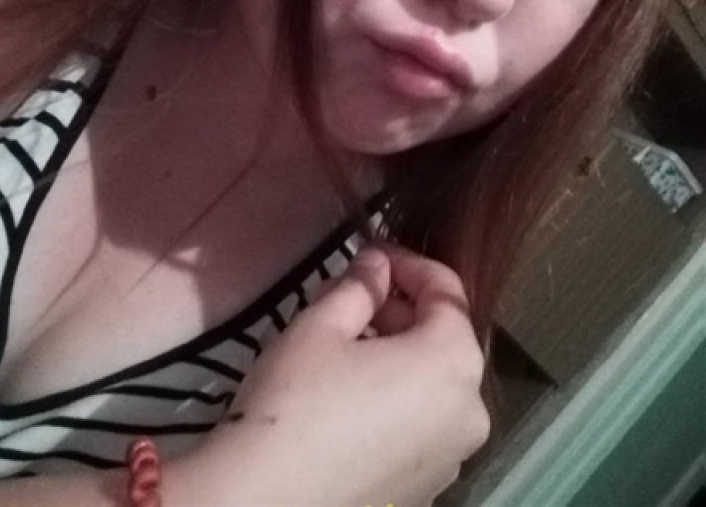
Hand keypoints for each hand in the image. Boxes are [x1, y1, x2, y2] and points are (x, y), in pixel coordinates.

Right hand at [187, 244, 489, 506]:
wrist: (266, 501)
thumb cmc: (297, 400)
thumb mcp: (321, 325)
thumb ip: (359, 286)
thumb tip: (376, 266)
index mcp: (454, 362)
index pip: (447, 290)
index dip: (408, 262)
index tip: (371, 253)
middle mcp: (470, 412)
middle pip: (443, 339)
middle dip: (400, 311)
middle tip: (350, 298)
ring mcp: (452, 459)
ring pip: (433, 385)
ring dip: (398, 355)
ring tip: (344, 347)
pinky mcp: (426, 491)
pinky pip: (421, 426)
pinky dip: (396, 400)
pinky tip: (348, 398)